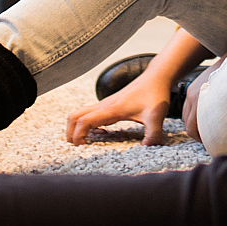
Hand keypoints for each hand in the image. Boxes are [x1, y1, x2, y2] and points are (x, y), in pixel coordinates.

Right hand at [63, 28, 212, 146]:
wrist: (156, 77)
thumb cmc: (155, 94)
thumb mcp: (156, 116)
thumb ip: (154, 133)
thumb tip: (148, 148)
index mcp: (111, 109)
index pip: (84, 121)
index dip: (78, 135)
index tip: (81, 147)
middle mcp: (104, 106)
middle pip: (75, 116)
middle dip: (70, 132)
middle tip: (76, 146)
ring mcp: (106, 104)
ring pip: (80, 114)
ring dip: (77, 127)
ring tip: (87, 142)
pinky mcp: (110, 105)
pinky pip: (90, 114)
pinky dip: (87, 124)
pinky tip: (101, 133)